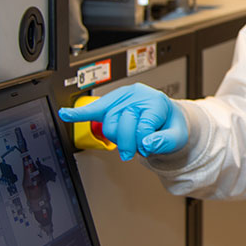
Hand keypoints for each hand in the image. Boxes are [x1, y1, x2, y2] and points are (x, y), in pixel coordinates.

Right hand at [58, 83, 187, 160]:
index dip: (145, 142)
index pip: (142, 126)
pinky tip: (67, 114)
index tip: (150, 146)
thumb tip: (148, 143)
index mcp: (155, 101)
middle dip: (129, 143)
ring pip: (108, 127)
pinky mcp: (110, 104)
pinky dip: (79, 113)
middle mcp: (136, 97)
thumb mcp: (179, 135)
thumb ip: (166, 141)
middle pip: (120, 127)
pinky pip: (92, 109)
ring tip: (131, 139)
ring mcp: (121, 100)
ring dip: (118, 139)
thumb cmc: (171, 124)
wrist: (168, 117)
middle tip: (139, 149)